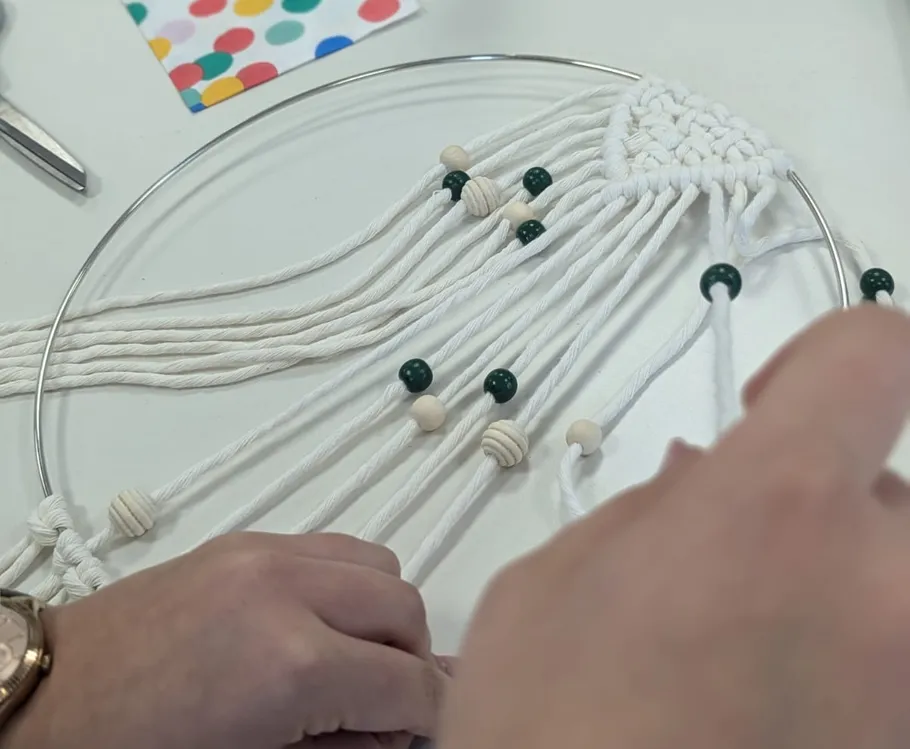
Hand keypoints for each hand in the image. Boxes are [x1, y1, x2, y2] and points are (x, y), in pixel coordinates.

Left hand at [1, 532, 449, 748]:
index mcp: (294, 665)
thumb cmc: (138, 747)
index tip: (422, 730)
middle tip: (389, 701)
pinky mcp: (244, 540)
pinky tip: (321, 620)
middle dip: (412, 660)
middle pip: (405, 609)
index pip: (410, 681)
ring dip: (384, 613)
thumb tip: (401, 731)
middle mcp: (289, 592)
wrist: (50, 699)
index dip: (430, 714)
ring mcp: (265, 555)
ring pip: (379, 564)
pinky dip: (347, 581)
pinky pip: (331, 546)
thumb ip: (348, 744)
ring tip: (357, 655)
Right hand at [442, 305, 909, 748]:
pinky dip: (851, 651)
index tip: (775, 406)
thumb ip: (646, 509)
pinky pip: (896, 658)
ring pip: (903, 577)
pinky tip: (769, 691)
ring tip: (748, 646)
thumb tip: (703, 476)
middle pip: (895, 486)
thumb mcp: (554, 588)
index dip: (825, 360)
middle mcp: (890, 598)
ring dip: (837, 585)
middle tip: (733, 563)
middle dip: (816, 506)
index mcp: (775, 515)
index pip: (875, 355)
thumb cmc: (545, 744)